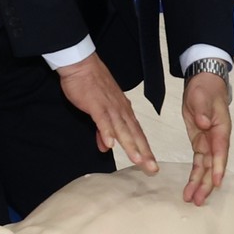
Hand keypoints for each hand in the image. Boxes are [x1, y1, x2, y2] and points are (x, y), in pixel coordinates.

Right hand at [56, 52, 152, 169]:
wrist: (81, 64)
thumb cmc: (90, 84)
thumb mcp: (99, 109)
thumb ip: (102, 130)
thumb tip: (107, 146)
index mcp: (123, 110)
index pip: (137, 133)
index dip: (144, 150)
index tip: (151, 165)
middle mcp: (121, 109)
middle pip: (134, 134)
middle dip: (144, 153)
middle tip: (152, 169)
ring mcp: (109, 107)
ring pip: (122, 129)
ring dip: (130, 145)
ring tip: (137, 161)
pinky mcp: (96, 104)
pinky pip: (102, 120)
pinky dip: (107, 132)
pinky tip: (110, 144)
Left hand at [181, 72, 230, 205]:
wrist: (204, 84)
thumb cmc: (205, 90)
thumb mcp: (201, 96)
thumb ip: (202, 110)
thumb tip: (203, 123)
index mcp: (220, 129)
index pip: (220, 151)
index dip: (218, 167)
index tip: (216, 182)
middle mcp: (217, 139)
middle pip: (213, 165)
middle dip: (206, 183)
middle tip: (198, 200)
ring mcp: (209, 142)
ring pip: (206, 167)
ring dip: (199, 183)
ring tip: (192, 199)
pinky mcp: (200, 143)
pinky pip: (199, 162)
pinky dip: (195, 174)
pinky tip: (191, 187)